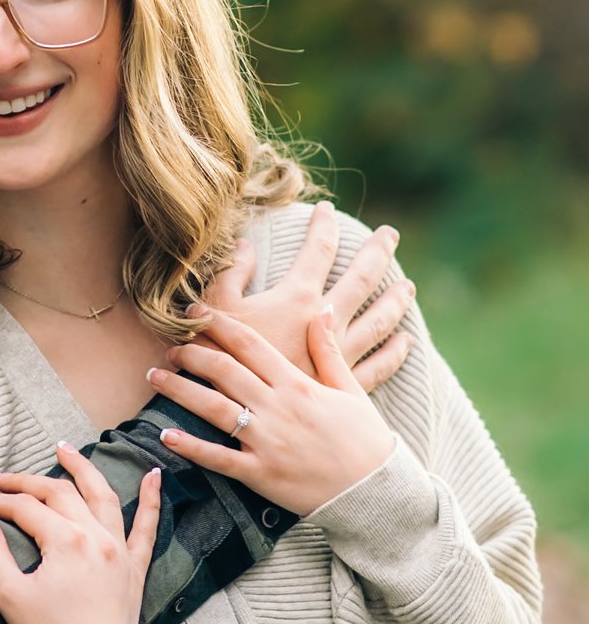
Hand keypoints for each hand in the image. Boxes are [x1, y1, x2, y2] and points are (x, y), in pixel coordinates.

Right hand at [0, 444, 160, 623]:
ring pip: (103, 496)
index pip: (25, 508)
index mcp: (66, 542)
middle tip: (3, 480)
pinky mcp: (135, 568)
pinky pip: (148, 528)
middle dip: (27, 483)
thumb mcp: (10, 594)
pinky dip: (152, 500)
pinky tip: (154, 476)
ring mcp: (120, 551)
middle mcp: (97, 537)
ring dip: (84, 469)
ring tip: (64, 450)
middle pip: (59, 493)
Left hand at [147, 303, 395, 516]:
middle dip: (191, 354)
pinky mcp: (261, 475)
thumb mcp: (350, 389)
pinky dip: (190, 447)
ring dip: (180, 390)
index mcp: (297, 384)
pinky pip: (218, 459)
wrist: (376, 491)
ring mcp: (267, 442)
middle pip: (224, 371)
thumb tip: (323, 310)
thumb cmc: (365, 439)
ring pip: (214, 409)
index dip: (218, 324)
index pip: (249, 344)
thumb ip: (328, 350)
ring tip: (154, 376)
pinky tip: (165, 435)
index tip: (194, 313)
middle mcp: (277, 408)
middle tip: (169, 347)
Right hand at [204, 202, 415, 390]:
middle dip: (377, 253)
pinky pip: (378, 367)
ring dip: (394, 301)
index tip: (327, 210)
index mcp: (296, 298)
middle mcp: (325, 322)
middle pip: (361, 279)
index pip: (318, 250)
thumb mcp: (215, 307)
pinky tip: (405, 342)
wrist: (231, 413)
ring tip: (408, 286)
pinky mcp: (342, 388)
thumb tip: (245, 243)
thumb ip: (231, 272)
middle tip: (390, 234)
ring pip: (378, 321)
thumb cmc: (216, 358)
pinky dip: (394, 353)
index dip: (323, 226)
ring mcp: (338, 356)